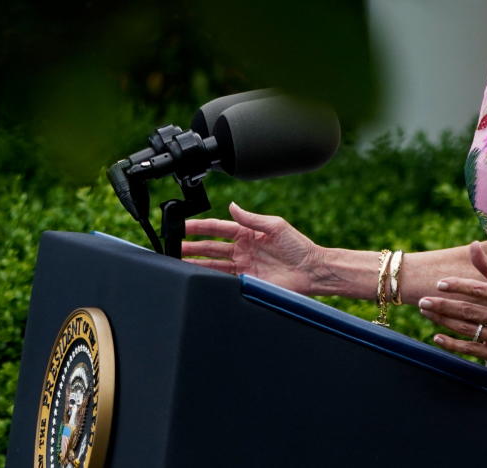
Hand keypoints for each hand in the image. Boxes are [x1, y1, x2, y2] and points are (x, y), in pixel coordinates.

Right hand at [181, 202, 324, 294]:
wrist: (312, 271)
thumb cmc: (299, 247)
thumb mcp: (275, 225)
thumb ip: (251, 218)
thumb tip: (232, 206)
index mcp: (248, 233)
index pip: (218, 228)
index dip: (200, 227)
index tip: (184, 226)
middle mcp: (242, 249)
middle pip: (210, 247)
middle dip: (191, 247)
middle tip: (174, 246)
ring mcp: (243, 266)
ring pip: (212, 265)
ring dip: (195, 263)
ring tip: (178, 262)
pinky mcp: (246, 281)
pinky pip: (224, 279)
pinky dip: (210, 279)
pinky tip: (198, 277)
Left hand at [417, 242, 486, 362]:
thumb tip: (472, 245)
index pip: (481, 290)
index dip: (459, 286)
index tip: (439, 283)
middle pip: (470, 311)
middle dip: (443, 305)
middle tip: (423, 300)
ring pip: (467, 330)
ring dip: (443, 321)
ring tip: (426, 311)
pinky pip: (471, 349)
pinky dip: (452, 344)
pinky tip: (437, 336)